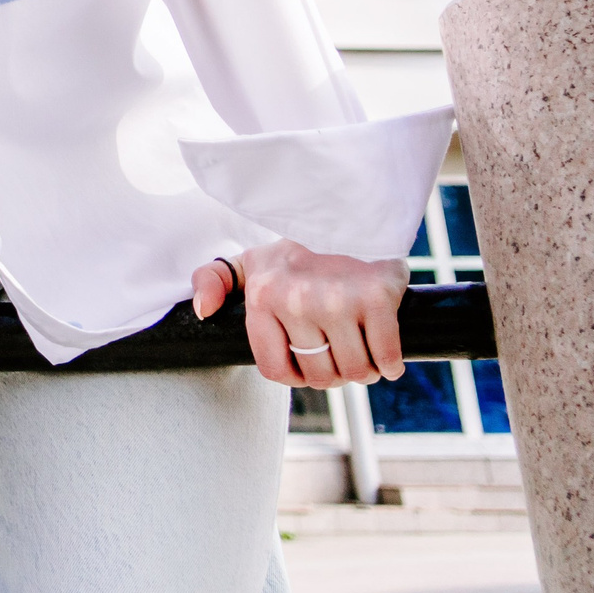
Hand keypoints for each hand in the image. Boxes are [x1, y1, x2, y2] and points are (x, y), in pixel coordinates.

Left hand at [192, 240, 407, 390]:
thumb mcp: (250, 261)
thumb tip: (203, 311)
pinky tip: (386, 353)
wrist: (352, 216)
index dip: (298, 374)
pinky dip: (390, 363)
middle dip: (335, 373)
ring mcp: (337, 300)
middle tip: (342, 351)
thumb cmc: (300, 250)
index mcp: (262, 297)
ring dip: (365, 370)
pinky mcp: (376, 298)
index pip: (276, 370)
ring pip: (355, 372)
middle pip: (321, 376)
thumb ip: (214, 280)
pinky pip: (386, 358)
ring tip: (362, 348)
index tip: (311, 360)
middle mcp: (296, 300)